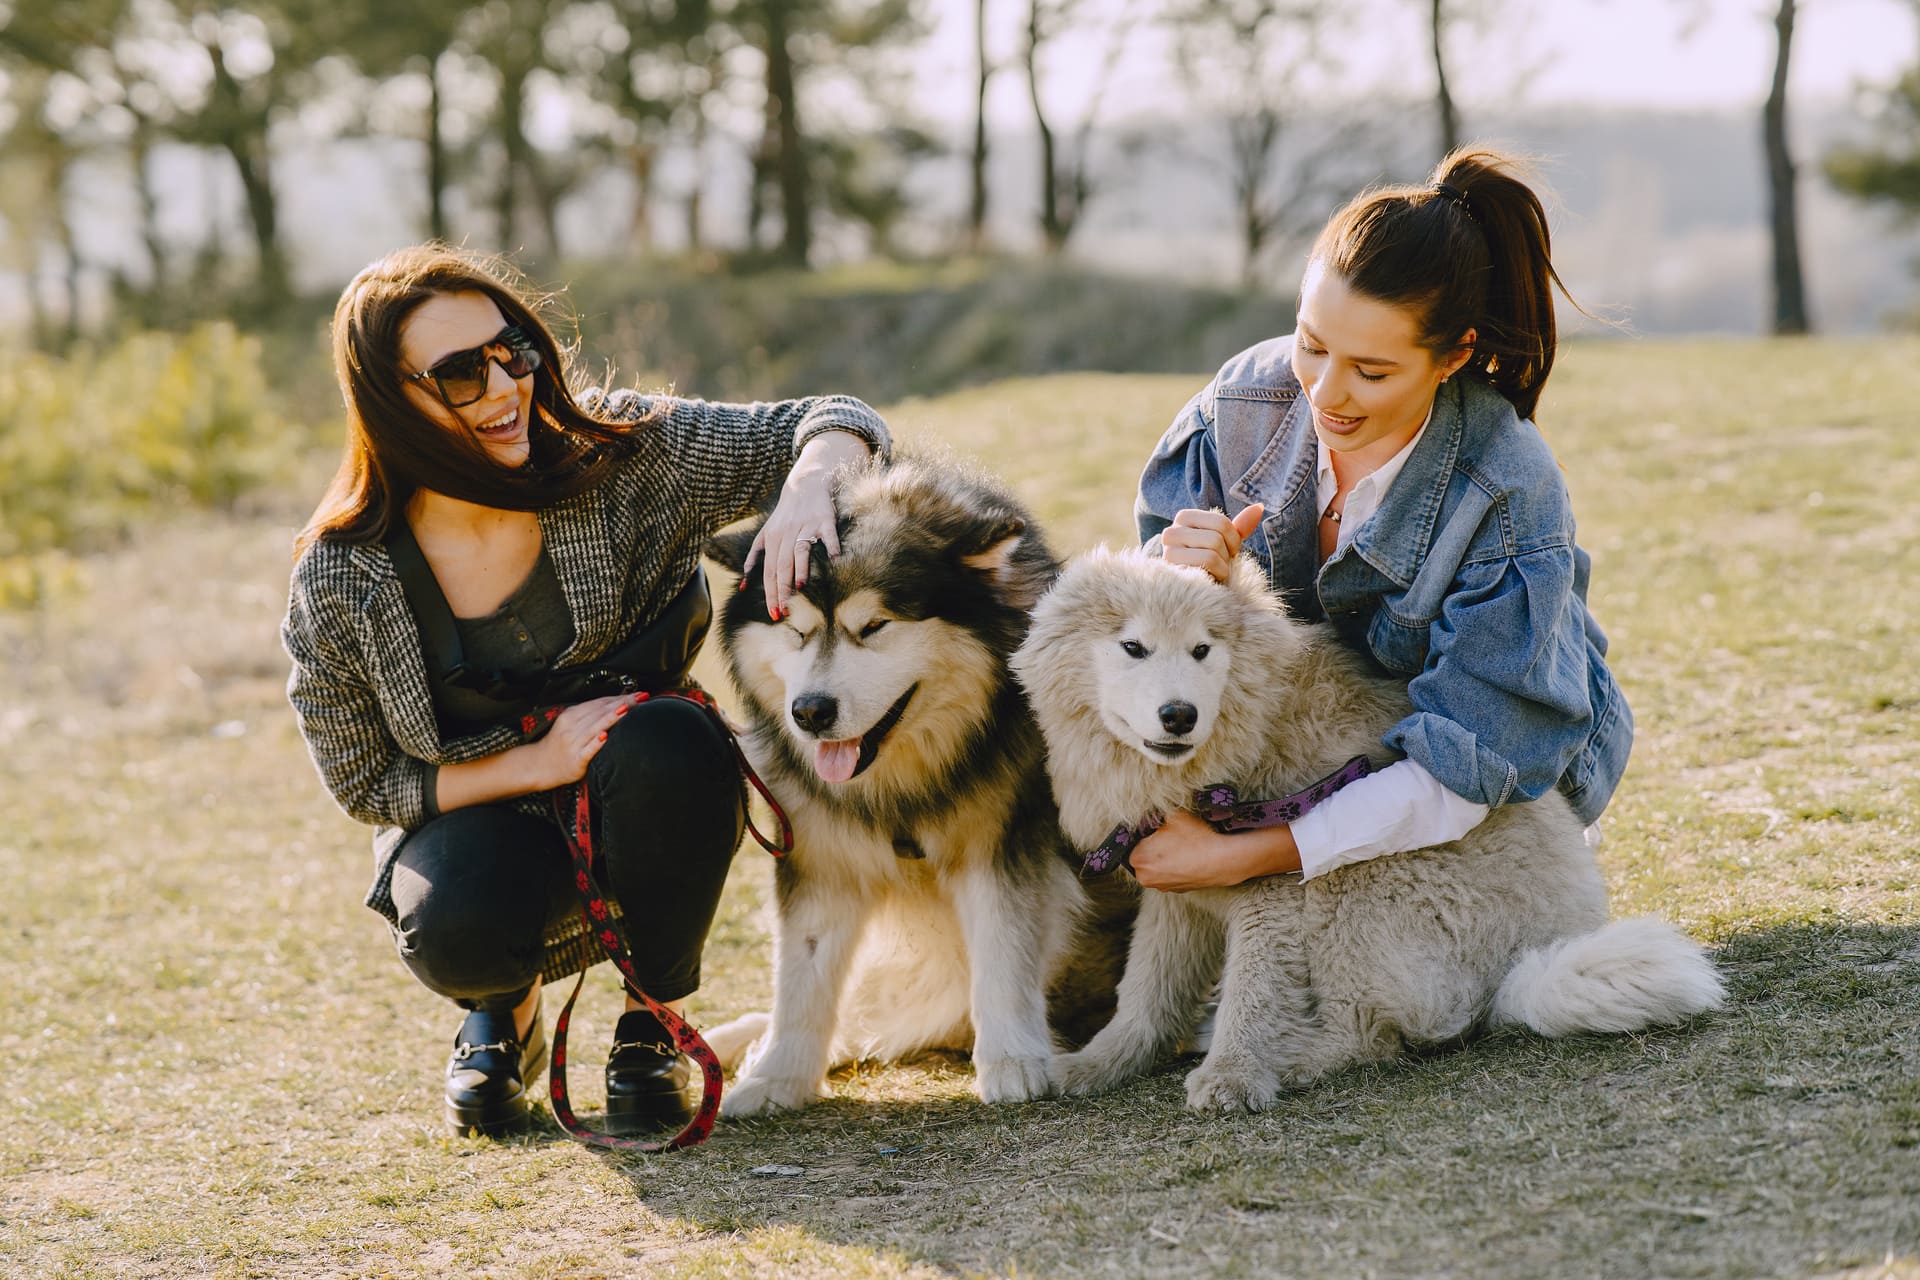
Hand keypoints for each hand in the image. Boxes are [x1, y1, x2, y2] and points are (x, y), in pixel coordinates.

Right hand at [527, 695, 639, 788]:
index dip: (619, 697)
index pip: (599, 703)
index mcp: (571, 715)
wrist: (539, 765)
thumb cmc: (560, 744)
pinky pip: (587, 750)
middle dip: (622, 703)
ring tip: (628, 709)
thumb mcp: (570, 724)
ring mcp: (573, 744)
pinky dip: (596, 743)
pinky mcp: (575, 761)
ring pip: (595, 727)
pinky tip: (606, 736)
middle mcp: (571, 727)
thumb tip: (618, 704)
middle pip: (600, 712)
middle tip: (642, 698)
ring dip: (612, 717)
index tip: (638, 693)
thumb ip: (590, 715)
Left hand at [743, 431, 867, 619]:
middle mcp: (786, 533)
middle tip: (784, 612)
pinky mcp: (824, 519)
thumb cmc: (786, 515)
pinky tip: (834, 560)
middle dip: (781, 590)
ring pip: (799, 550)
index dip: (770, 593)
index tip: (774, 614)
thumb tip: (742, 587)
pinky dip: (831, 546)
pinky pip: (828, 534)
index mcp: (772, 540)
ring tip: (800, 586)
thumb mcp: (765, 534)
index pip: (769, 572)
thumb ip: (754, 558)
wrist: (807, 483)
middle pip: (781, 565)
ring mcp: (806, 526)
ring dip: (800, 567)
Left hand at [1130, 809, 1297, 890]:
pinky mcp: (1178, 890)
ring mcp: (1162, 886)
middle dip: (1152, 845)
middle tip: (1170, 834)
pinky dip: (1176, 865)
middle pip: (1143, 854)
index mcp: (1137, 859)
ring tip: (1181, 844)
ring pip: (1157, 865)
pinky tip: (1188, 855)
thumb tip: (1150, 814)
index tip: (1157, 826)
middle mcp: (1144, 877)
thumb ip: (1155, 814)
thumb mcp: (1172, 815)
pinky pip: (1171, 873)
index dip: (1144, 831)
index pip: (1132, 841)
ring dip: (1164, 856)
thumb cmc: (1195, 838)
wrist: (1223, 860)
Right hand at [1162, 505, 1264, 583]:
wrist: (1195, 593)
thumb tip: (1259, 507)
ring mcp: (1168, 550)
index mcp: (1184, 518)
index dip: (1233, 539)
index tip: (1229, 551)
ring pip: (1213, 547)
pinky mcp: (1171, 568)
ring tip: (1214, 571)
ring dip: (1223, 564)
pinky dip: (1219, 572)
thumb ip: (1239, 527)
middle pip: (1216, 536)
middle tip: (1220, 564)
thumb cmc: (1211, 565)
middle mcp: (1171, 531)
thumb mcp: (1226, 543)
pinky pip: (1208, 561)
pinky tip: (1210, 579)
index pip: (1220, 522)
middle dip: (1227, 553)